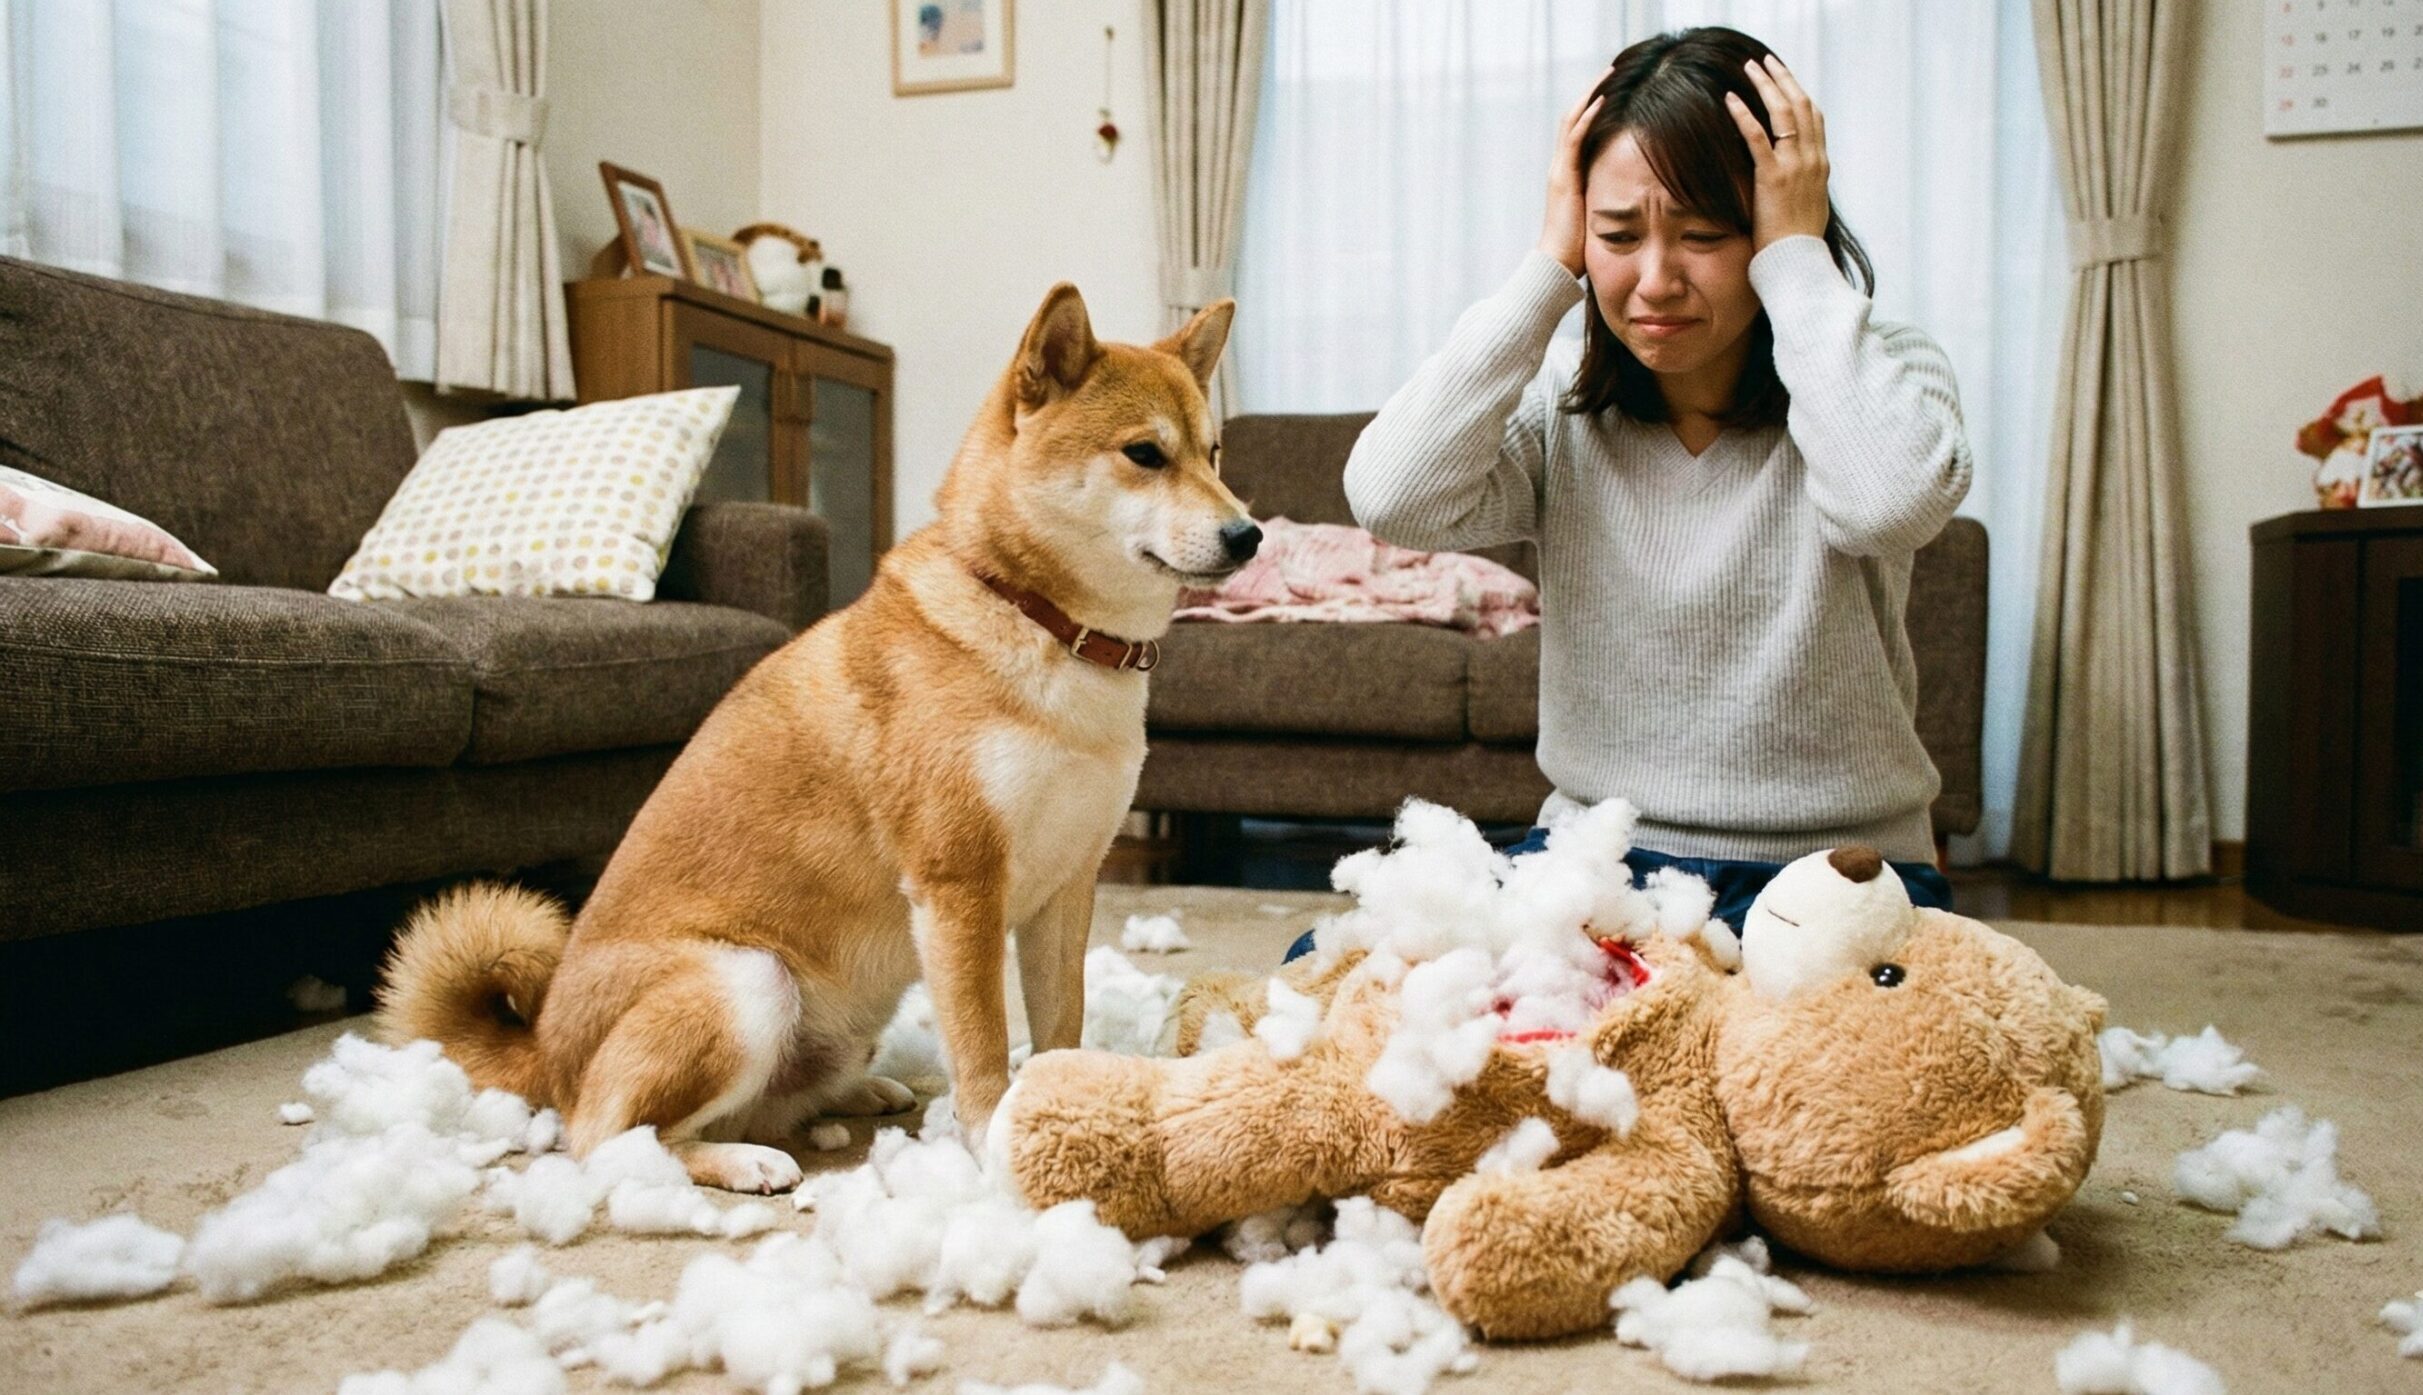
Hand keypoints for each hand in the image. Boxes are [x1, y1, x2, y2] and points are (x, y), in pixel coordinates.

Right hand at [1536, 81, 1603, 275]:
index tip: (1614, 87)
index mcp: (1569, 173)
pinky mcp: (1564, 178)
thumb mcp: (1600, 215)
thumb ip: (1611, 198)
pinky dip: (1587, 118)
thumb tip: (1639, 194)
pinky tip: (1601, 102)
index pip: (1580, 128)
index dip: (1595, 105)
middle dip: (1593, 91)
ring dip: (1591, 95)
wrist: (1557, 265)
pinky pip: (1574, 140)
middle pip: (1574, 116)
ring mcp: (1561, 170)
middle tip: (1612, 69)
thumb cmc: (1580, 248)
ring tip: (1608, 74)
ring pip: (1572, 120)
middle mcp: (1562, 166)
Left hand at [1723, 55, 1832, 252]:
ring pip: (1784, 112)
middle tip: (1765, 62)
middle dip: (1783, 79)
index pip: (1814, 119)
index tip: (1784, 79)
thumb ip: (1799, 188)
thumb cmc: (1796, 246)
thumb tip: (1788, 183)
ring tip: (1749, 68)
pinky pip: (1758, 138)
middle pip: (1802, 105)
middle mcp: (1812, 160)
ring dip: (1765, 86)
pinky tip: (1730, 100)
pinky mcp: (1774, 178)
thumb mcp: (1806, 209)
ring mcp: (1796, 167)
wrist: (1798, 265)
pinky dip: (1744, 115)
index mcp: (1820, 166)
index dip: (1798, 94)